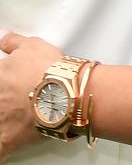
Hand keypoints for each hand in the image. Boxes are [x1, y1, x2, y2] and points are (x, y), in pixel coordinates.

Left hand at [0, 32, 62, 161]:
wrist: (65, 93)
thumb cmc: (51, 69)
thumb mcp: (33, 45)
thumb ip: (13, 42)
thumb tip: (4, 40)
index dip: (5, 81)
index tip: (11, 82)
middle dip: (5, 98)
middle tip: (24, 95)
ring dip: (5, 116)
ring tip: (20, 114)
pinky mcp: (7, 139)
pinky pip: (0, 151)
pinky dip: (2, 151)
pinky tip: (5, 149)